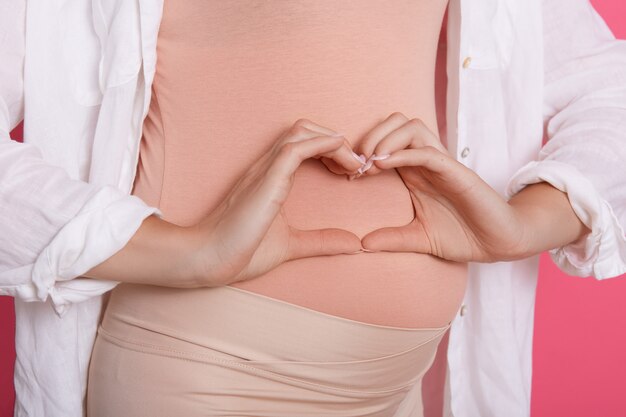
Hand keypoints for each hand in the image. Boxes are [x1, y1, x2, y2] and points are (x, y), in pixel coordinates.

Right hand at [189, 119, 363, 285]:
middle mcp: (268, 167)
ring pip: (302, 132)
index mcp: (271, 177)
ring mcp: (265, 170)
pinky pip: (295, 149)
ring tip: (352, 164)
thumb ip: (321, 242)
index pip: (304, 144)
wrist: (208, 259)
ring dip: (333, 141)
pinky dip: (323, 145)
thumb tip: (354, 244)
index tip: (349, 171)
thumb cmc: (240, 250)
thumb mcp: (291, 245)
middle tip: (355, 166)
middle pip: (305, 130)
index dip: (331, 150)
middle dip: (336, 140)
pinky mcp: (266, 180)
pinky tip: (340, 155)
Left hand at [356, 112, 530, 262]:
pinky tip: (383, 164)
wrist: (499, 243)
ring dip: (385, 139)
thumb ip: (392, 238)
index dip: (364, 150)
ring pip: (412, 127)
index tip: (348, 173)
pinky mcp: (456, 171)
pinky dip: (402, 153)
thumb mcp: (418, 239)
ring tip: (370, 162)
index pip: (386, 141)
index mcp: (415, 173)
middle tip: (357, 163)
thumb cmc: (463, 236)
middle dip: (371, 136)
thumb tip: (362, 244)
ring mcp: (442, 164)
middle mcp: (426, 162)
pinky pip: (427, 151)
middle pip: (397, 122)